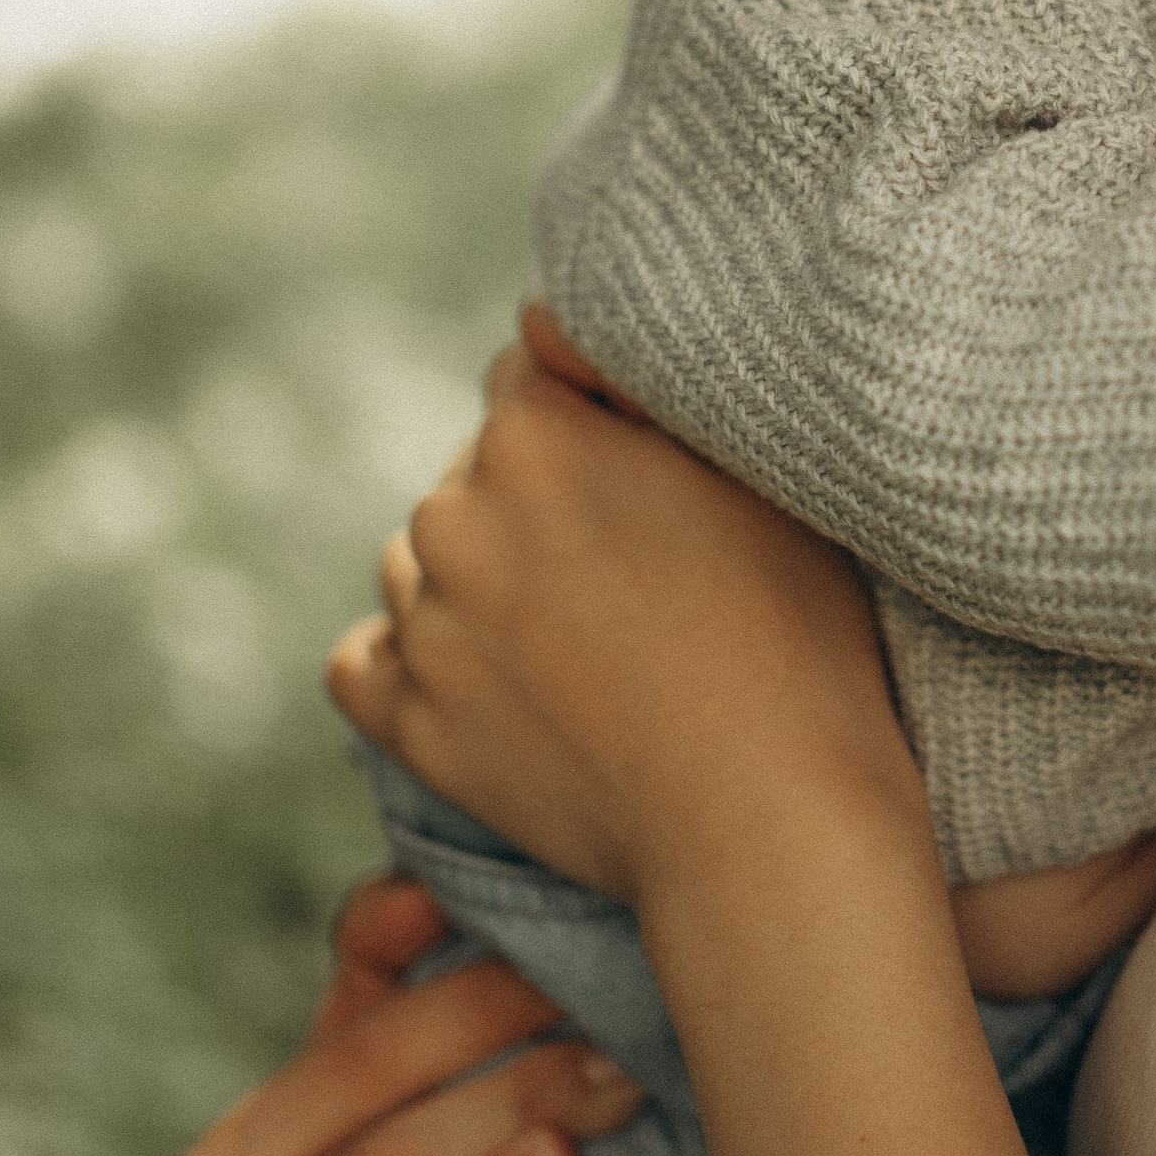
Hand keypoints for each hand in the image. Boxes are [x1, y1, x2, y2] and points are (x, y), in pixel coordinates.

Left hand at [330, 313, 921, 931]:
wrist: (764, 820)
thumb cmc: (791, 638)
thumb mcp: (750, 472)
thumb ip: (644, 388)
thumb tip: (559, 335)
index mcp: (535, 433)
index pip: (530, 374)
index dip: (593, 419)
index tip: (645, 474)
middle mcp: (455, 513)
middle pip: (475, 470)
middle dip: (535, 500)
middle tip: (628, 571)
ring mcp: (426, 623)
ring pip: (424, 561)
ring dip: (476, 576)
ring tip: (571, 635)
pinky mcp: (411, 723)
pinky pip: (365, 661)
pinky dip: (406, 657)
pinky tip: (471, 671)